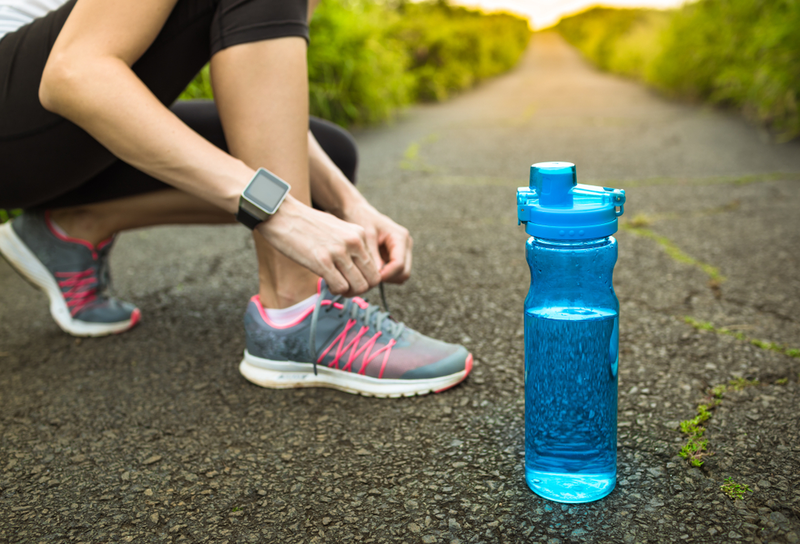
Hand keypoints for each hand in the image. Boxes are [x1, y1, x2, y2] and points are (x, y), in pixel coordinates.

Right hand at [256, 196, 380, 295]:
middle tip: (346, 288)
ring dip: (348, 292)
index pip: (375, 267)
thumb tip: (356, 268)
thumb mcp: (337, 228)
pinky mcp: (322, 261)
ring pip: (359, 286)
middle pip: (372, 280)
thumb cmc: (306, 223)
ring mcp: (339, 252)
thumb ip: (351, 246)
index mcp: (359, 233)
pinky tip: (326, 283)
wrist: (281, 214)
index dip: (367, 280)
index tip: (353, 280)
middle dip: (360, 289)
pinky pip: (340, 287)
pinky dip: (335, 290)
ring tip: (336, 286)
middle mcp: (353, 242)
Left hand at [341, 201, 412, 283]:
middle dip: (388, 277)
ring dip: (387, 277)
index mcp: (400, 237)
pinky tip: (372, 269)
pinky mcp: (397, 255)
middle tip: (370, 278)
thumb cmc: (361, 219)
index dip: (386, 274)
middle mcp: (405, 244)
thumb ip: (373, 256)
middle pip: (404, 272)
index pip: (399, 264)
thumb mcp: (365, 237)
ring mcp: (403, 250)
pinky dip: (386, 275)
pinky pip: (396, 272)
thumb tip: (378, 276)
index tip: (371, 278)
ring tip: (370, 272)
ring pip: (402, 274)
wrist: (358, 212)